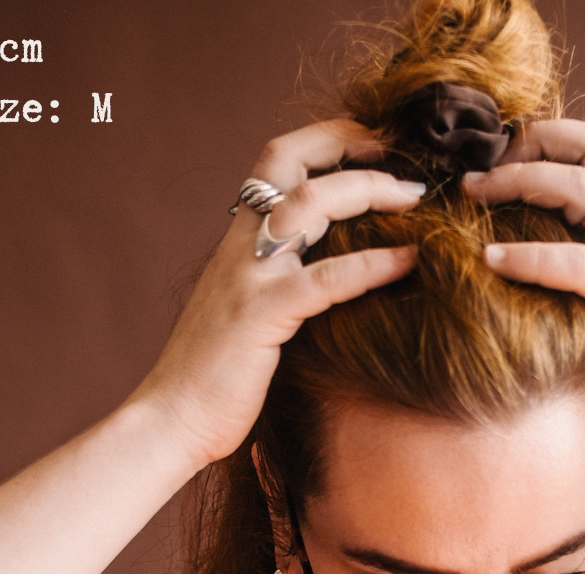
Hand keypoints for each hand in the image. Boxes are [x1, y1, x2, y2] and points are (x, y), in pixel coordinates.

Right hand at [138, 119, 422, 470]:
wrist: (169, 420)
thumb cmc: (211, 382)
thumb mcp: (242, 319)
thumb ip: (272, 289)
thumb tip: (319, 285)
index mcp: (236, 246)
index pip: (273, 164)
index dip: (322, 141)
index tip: (370, 144)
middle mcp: (240, 249)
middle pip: (289, 163)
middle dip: (348, 145)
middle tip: (398, 153)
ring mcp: (249, 278)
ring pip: (310, 204)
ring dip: (369, 191)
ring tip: (414, 198)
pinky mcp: (261, 316)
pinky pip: (326, 278)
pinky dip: (373, 263)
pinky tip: (408, 260)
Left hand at [466, 119, 584, 449]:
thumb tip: (533, 256)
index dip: (545, 139)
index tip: (496, 160)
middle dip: (523, 151)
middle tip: (472, 175)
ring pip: (581, 191)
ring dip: (520, 185)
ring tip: (473, 197)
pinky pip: (580, 264)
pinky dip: (532, 257)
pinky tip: (493, 261)